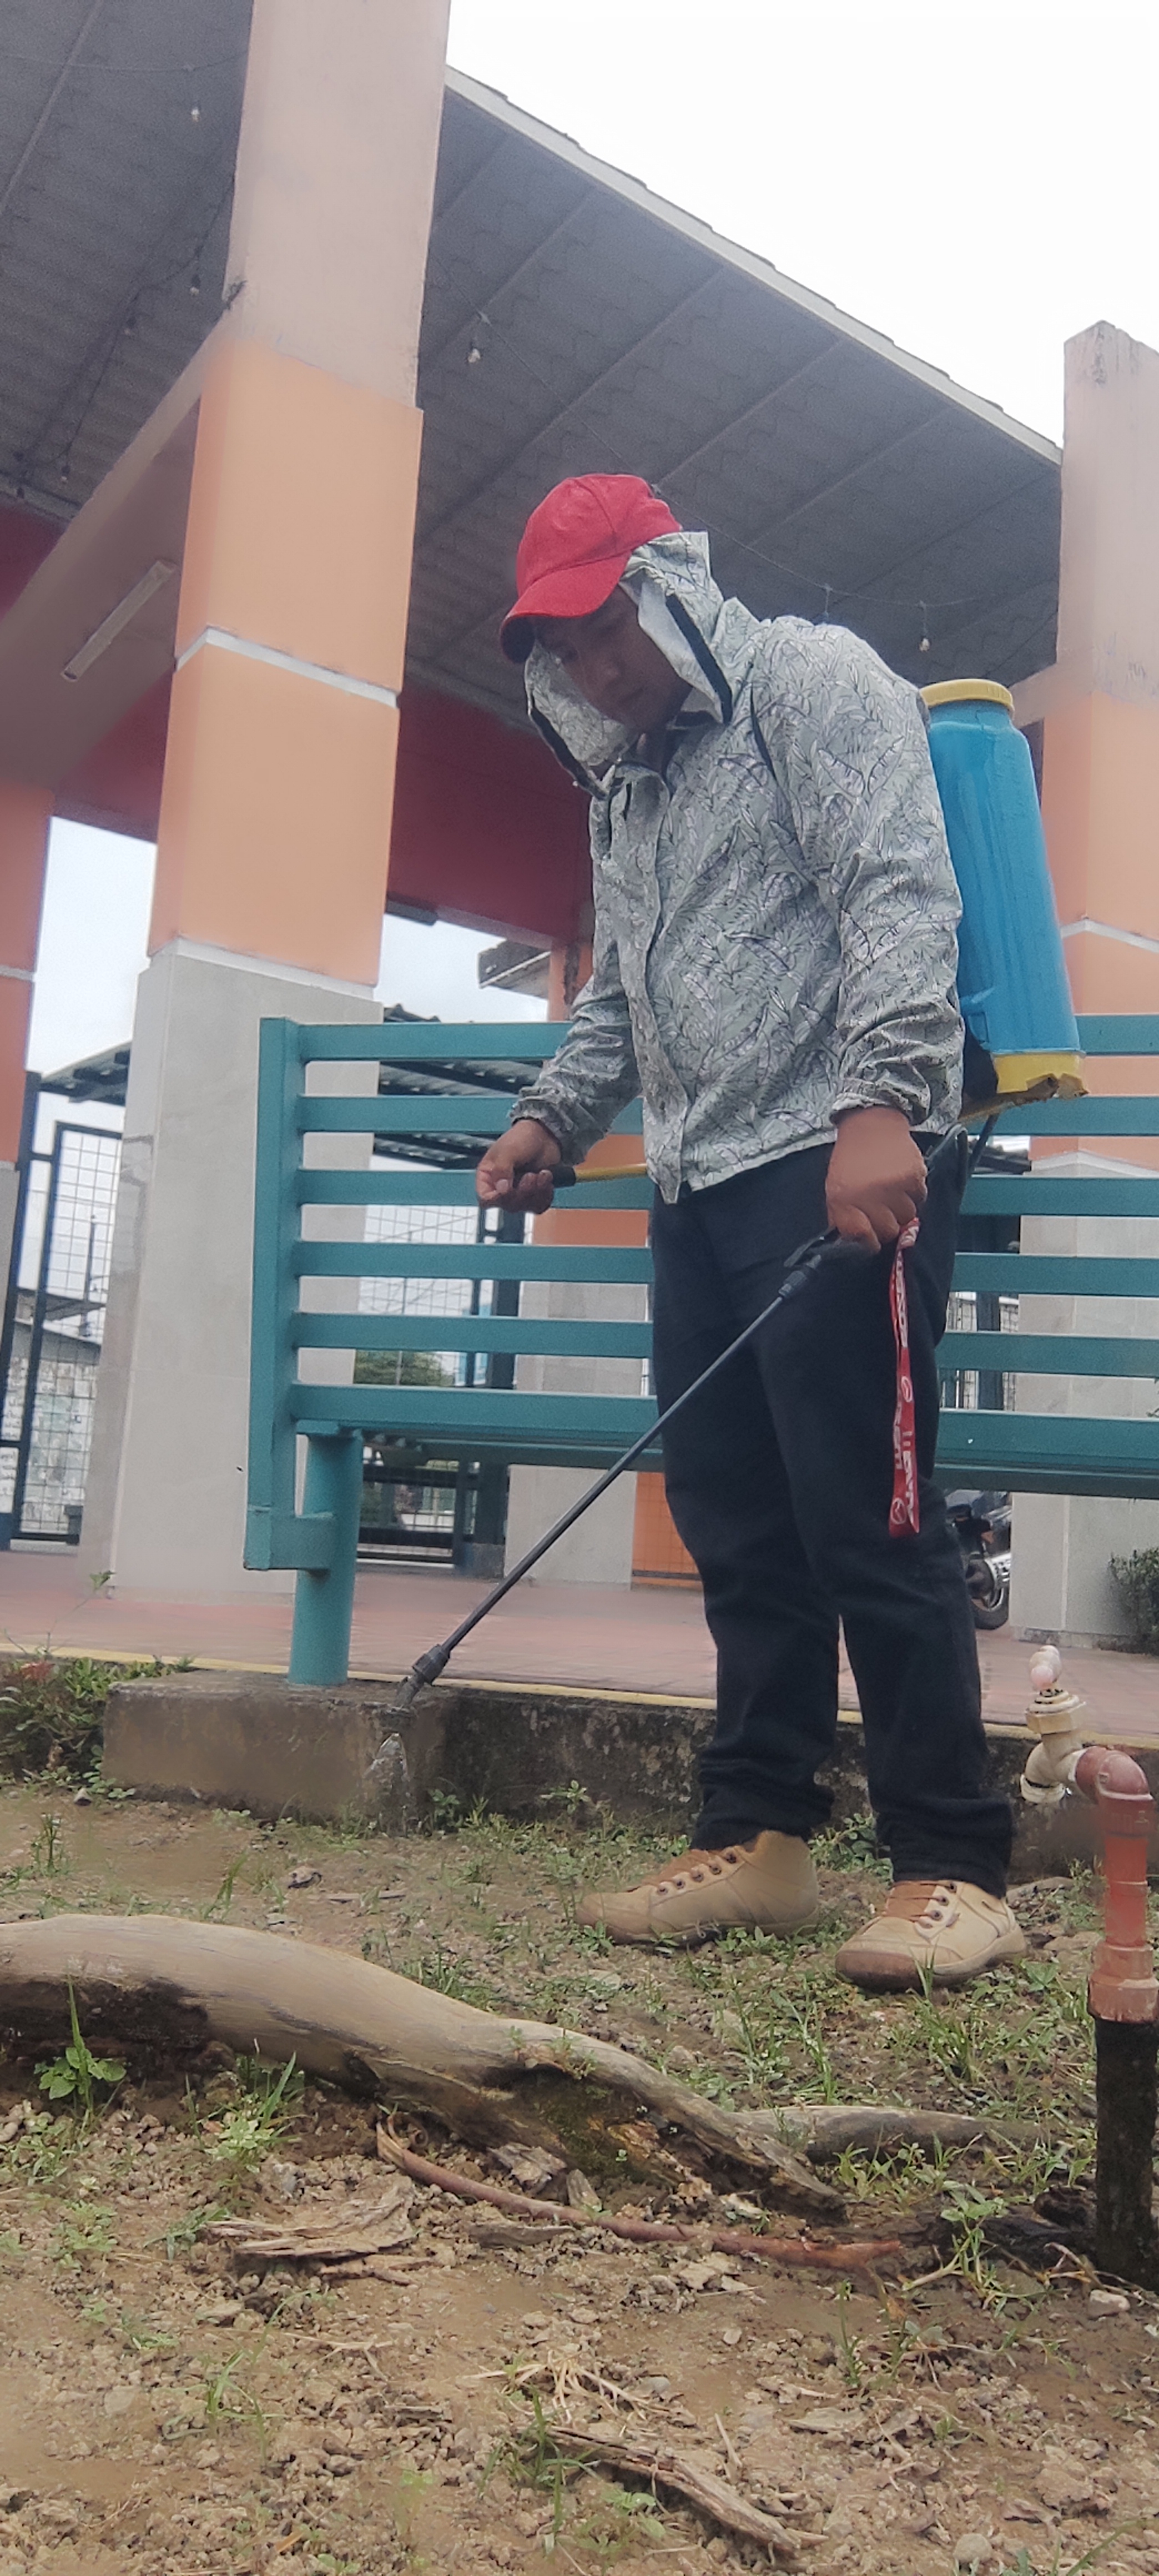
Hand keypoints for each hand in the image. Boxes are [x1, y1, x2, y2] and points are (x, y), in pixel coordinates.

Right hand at [476, 1119, 561, 1214]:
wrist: (545, 1135)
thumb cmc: (522, 1138)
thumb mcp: (508, 1150)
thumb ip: (501, 1169)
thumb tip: (502, 1189)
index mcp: (488, 1177)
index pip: (486, 1199)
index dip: (498, 1198)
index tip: (510, 1188)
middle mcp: (500, 1188)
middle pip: (508, 1205)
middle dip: (523, 1192)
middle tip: (531, 1175)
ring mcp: (517, 1193)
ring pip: (525, 1207)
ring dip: (537, 1192)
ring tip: (541, 1174)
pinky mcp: (533, 1195)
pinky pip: (538, 1206)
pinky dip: (545, 1195)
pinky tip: (546, 1179)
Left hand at [826, 1106, 926, 1251]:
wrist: (870, 1124)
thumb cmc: (851, 1160)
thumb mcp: (835, 1189)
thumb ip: (843, 1218)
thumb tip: (857, 1244)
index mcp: (845, 1200)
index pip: (863, 1237)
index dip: (868, 1241)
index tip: (870, 1237)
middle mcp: (870, 1195)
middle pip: (889, 1231)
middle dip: (886, 1224)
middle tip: (882, 1209)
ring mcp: (894, 1185)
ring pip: (908, 1216)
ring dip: (901, 1208)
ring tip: (892, 1191)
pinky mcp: (914, 1175)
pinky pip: (920, 1198)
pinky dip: (914, 1192)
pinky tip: (902, 1179)